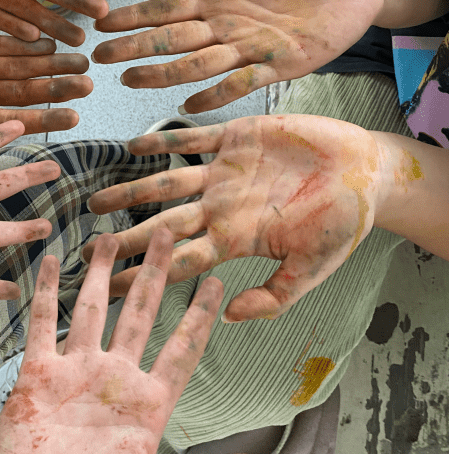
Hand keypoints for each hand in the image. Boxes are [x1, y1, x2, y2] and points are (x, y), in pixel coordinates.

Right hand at [0, 18, 91, 158]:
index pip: (8, 122)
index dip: (41, 118)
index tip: (74, 117)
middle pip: (18, 92)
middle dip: (52, 89)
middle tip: (88, 85)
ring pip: (12, 64)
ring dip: (45, 62)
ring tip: (79, 58)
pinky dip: (19, 37)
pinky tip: (46, 38)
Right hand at [0, 232, 274, 453]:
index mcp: (148, 411)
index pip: (181, 352)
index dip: (199, 317)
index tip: (217, 283)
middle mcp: (114, 384)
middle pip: (141, 315)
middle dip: (156, 275)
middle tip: (169, 234)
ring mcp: (74, 377)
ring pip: (94, 309)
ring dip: (104, 273)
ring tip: (115, 235)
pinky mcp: (36, 377)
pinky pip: (42, 323)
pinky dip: (46, 291)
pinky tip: (51, 260)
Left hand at [87, 115, 383, 319]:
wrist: (366, 172)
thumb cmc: (344, 224)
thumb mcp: (312, 268)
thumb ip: (274, 296)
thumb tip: (227, 317)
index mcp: (235, 239)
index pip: (179, 262)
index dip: (145, 275)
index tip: (109, 290)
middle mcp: (220, 207)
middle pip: (162, 225)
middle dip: (126, 239)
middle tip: (88, 251)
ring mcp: (224, 172)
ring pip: (166, 183)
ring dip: (130, 191)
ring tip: (95, 201)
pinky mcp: (235, 136)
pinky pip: (191, 139)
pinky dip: (164, 141)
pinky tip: (133, 147)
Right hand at [93, 0, 382, 112]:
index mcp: (219, 0)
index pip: (168, 10)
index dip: (136, 17)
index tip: (103, 23)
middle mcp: (227, 28)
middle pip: (174, 41)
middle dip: (137, 49)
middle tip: (102, 59)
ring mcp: (250, 49)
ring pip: (199, 64)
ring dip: (165, 74)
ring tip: (133, 80)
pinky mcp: (279, 65)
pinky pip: (244, 82)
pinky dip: (217, 94)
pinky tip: (191, 105)